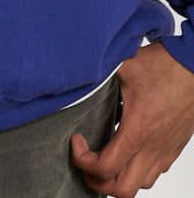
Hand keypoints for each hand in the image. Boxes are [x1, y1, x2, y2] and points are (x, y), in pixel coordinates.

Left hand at [70, 42, 193, 195]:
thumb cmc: (164, 65)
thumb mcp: (125, 65)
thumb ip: (100, 70)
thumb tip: (80, 69)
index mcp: (138, 129)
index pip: (105, 167)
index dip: (82, 160)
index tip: (76, 141)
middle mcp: (154, 146)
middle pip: (122, 189)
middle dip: (96, 181)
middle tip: (84, 160)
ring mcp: (166, 149)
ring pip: (141, 184)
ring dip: (118, 178)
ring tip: (102, 159)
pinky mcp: (174, 147)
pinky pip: (155, 172)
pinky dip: (137, 171)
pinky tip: (126, 151)